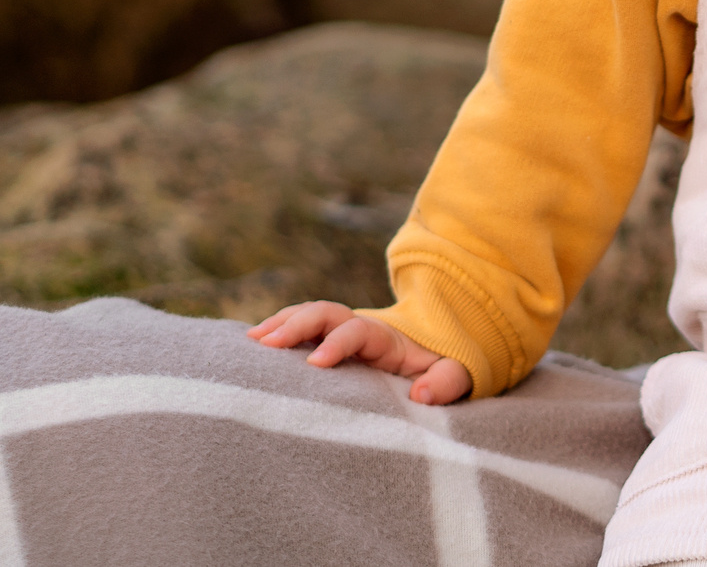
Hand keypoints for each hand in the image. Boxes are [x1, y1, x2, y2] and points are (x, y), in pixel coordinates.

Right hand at [248, 300, 474, 404]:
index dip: (337, 343)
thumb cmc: (442, 369)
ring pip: (308, 315)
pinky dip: (277, 332)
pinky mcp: (329, 341)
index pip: (357, 330)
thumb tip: (422, 395)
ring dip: (279, 323)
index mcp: (388, 336)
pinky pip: (300, 330)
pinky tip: (251, 348)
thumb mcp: (457, 374)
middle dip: (296, 324)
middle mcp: (361, 326)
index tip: (315, 364)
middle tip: (266, 345)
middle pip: (325, 312)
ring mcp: (342, 331)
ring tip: (249, 342)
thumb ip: (446, 382)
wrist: (437, 353)